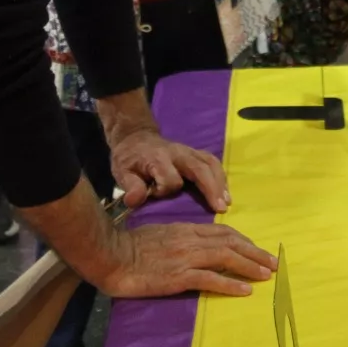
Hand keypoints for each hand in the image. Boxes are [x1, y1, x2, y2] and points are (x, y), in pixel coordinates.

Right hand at [96, 221, 277, 297]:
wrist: (110, 255)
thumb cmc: (129, 246)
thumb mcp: (159, 234)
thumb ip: (179, 239)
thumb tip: (194, 246)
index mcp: (185, 229)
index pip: (223, 232)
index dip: (243, 241)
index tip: (257, 250)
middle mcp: (190, 240)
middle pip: (231, 243)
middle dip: (255, 253)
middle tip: (274, 262)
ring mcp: (185, 257)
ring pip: (226, 257)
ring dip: (250, 266)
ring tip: (268, 274)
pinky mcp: (179, 276)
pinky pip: (210, 279)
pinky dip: (230, 284)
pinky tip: (245, 290)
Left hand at [110, 127, 230, 211]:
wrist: (136, 139)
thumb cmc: (130, 160)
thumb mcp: (122, 172)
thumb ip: (130, 186)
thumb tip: (134, 201)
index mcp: (158, 158)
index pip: (171, 178)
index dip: (166, 190)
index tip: (156, 195)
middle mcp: (178, 153)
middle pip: (199, 167)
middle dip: (211, 187)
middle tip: (220, 208)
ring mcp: (189, 151)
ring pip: (210, 163)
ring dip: (220, 182)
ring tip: (226, 202)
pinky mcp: (195, 153)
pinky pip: (213, 162)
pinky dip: (221, 177)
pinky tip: (225, 193)